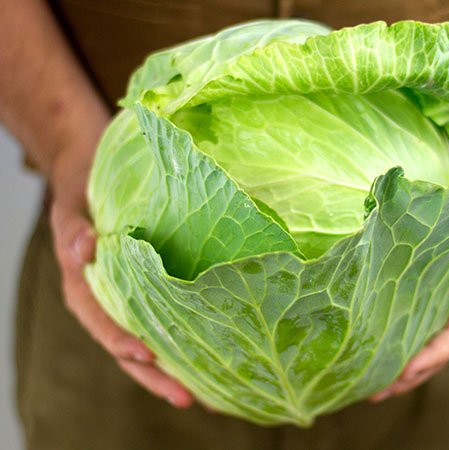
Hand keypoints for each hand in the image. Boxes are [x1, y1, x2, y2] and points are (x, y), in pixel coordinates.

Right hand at [49, 141, 193, 408]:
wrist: (97, 175)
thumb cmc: (84, 191)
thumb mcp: (72, 205)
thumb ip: (72, 227)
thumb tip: (85, 248)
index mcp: (85, 288)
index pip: (102, 323)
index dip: (122, 342)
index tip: (148, 357)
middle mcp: (111, 302)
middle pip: (130, 348)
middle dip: (157, 376)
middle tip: (187, 398)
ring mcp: (134, 300)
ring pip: (154, 342)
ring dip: (177, 369)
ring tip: (208, 395)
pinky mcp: (156, 291)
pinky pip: (171, 318)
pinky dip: (189, 340)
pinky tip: (218, 355)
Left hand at [370, 143, 448, 401]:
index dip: (430, 358)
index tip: (403, 374)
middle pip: (432, 348)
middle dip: (405, 373)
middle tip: (373, 392)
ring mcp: (435, 292)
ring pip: (415, 335)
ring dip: (393, 359)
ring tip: (365, 380)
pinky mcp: (416, 279)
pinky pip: (402, 310)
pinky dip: (387, 329)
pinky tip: (365, 340)